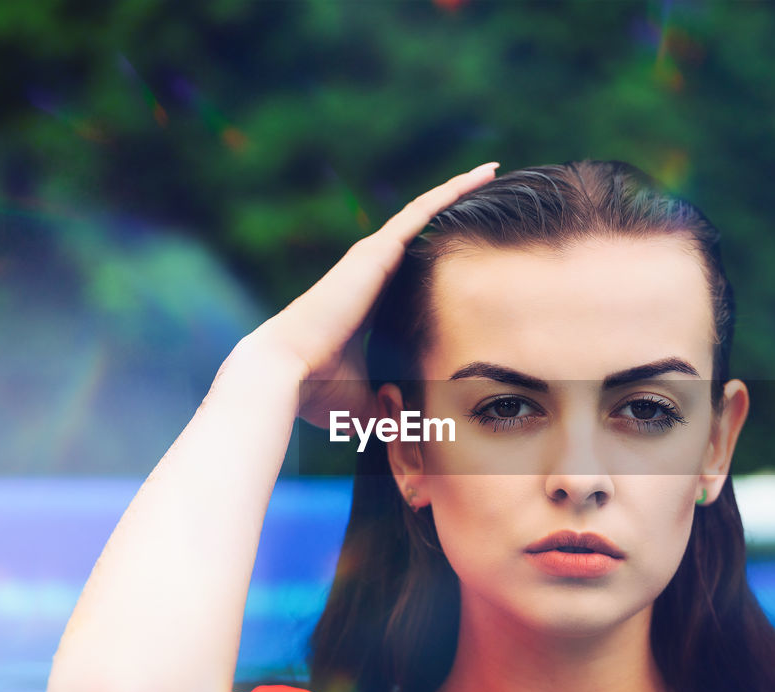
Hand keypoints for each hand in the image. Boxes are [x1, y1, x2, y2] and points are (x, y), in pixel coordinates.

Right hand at [244, 162, 498, 428]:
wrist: (283, 375)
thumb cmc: (318, 393)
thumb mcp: (369, 400)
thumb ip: (395, 406)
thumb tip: (418, 438)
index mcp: (370, 301)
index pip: (413, 270)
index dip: (439, 255)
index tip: (468, 247)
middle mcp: (370, 271)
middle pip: (420, 230)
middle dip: (453, 209)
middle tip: (490, 189)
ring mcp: (373, 257)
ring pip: (424, 211)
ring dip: (457, 189)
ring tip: (491, 170)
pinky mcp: (376, 252)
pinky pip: (422, 211)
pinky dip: (451, 191)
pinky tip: (480, 175)